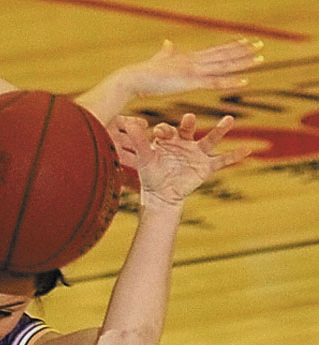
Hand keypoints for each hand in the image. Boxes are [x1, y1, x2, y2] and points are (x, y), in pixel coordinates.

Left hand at [113, 113, 250, 207]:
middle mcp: (185, 142)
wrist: (162, 195)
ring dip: (221, 129)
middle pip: (189, 129)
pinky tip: (248, 150)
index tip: (159, 132)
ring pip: (211, 139)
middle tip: (189, 118)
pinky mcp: (207, 166)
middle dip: (189, 123)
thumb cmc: (151, 175)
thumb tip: (126, 123)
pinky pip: (223, 160)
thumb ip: (138, 142)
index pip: (168, 130)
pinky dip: (235, 156)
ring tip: (230, 119)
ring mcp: (198, 153)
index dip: (164, 131)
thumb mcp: (144, 159)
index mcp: (169, 139)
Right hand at [120, 38, 262, 96]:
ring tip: (260, 59)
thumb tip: (167, 42)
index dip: (230, 46)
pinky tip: (244, 81)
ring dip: (243, 62)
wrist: (134, 78)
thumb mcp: (158, 60)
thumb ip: (165, 52)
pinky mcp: (191, 82)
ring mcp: (194, 70)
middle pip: (223, 54)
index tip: (245, 42)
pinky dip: (231, 81)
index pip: (214, 50)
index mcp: (188, 57)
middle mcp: (194, 61)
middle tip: (261, 46)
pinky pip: (215, 82)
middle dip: (243, 51)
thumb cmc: (143, 73)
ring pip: (224, 65)